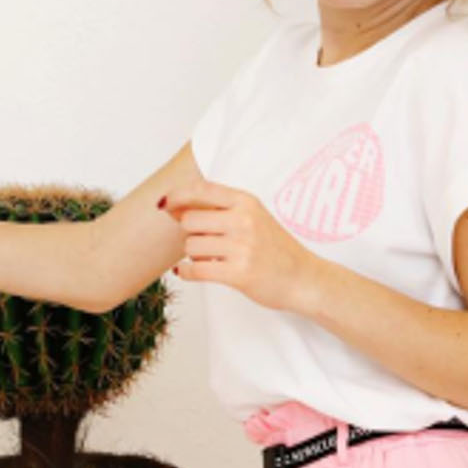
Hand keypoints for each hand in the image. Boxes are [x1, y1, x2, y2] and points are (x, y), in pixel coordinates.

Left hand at [160, 179, 316, 311]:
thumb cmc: (275, 250)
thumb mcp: (253, 217)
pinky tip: (187, 272)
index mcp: (246, 202)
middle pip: (190, 219)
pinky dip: (185, 272)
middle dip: (189, 232)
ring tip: (211, 259)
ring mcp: (242, 247)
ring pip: (191, 246)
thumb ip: (218, 210)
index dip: (177, 196)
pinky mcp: (239, 273)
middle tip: (204, 242)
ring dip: (193, 254)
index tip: (165, 205)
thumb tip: (172, 207)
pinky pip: (195, 269)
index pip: (201, 189)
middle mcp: (244, 220)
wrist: (303, 279)